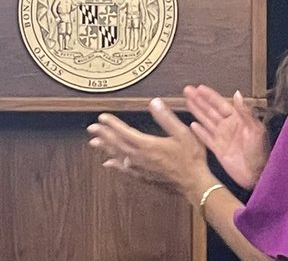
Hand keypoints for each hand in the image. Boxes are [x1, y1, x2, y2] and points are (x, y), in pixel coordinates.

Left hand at [87, 97, 217, 205]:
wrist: (195, 184)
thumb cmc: (191, 158)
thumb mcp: (183, 133)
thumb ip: (167, 117)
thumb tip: (154, 102)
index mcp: (148, 145)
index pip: (125, 132)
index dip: (112, 124)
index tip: (102, 117)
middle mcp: (141, 158)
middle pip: (118, 144)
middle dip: (104, 135)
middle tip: (91, 129)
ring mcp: (142, 169)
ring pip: (119, 157)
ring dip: (106, 148)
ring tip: (94, 143)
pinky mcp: (145, 177)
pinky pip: (126, 170)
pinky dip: (116, 165)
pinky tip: (109, 163)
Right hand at [184, 85, 267, 189]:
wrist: (257, 174)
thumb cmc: (259, 152)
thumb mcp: (255, 130)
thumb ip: (245, 112)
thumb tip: (237, 94)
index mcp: (237, 119)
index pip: (220, 104)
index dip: (210, 96)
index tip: (199, 87)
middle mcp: (227, 126)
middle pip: (210, 110)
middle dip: (199, 100)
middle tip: (187, 90)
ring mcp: (221, 137)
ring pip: (206, 121)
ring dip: (196, 111)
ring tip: (187, 101)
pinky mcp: (217, 149)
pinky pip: (206, 137)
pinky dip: (199, 131)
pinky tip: (192, 125)